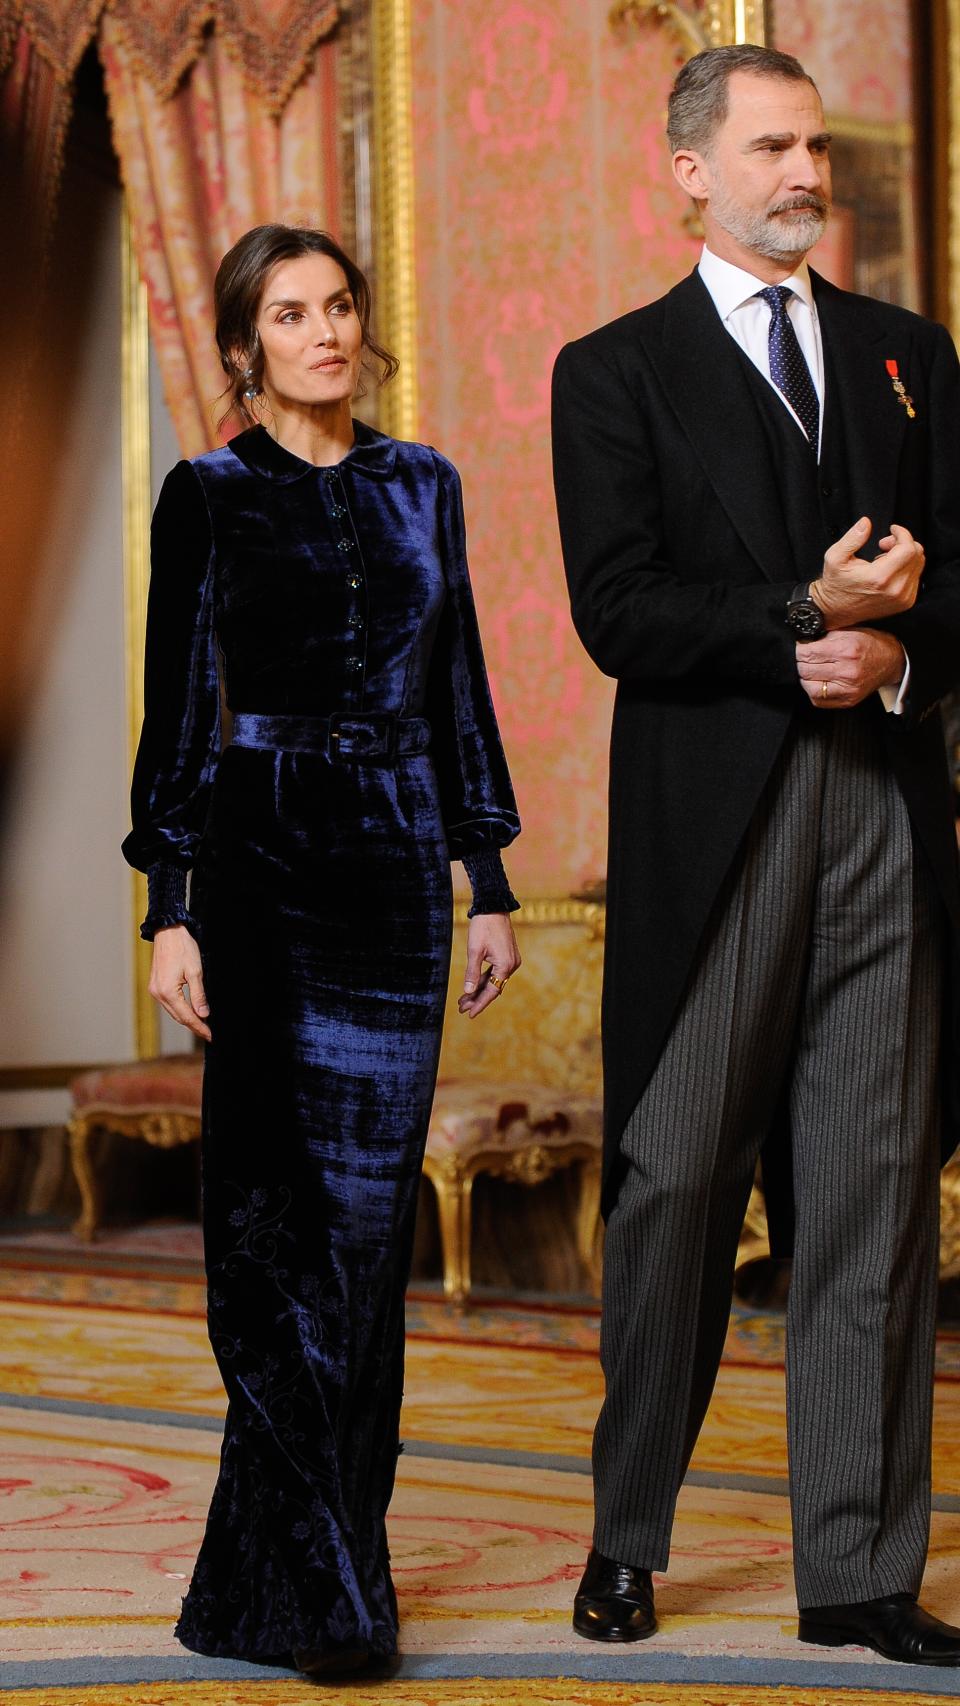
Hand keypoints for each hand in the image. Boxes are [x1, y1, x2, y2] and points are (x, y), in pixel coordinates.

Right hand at [148, 924, 210, 1040]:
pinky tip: (189, 1011)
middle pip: (178, 1017)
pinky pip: (169, 1003)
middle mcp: (158, 993)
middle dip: (194, 1025)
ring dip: (186, 1018)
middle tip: (208, 1033)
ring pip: (173, 1011)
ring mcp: (155, 990)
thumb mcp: (195, 972)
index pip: (186, 1016)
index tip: (210, 1035)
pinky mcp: (155, 985)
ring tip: (201, 1025)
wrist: (168, 932)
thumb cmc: (182, 948)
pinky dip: (179, 1009)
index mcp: (168, 991)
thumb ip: (199, 996)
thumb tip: (203, 1014)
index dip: (199, 1027)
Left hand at [458, 913, 521, 1018]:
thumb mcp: (474, 950)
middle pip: (493, 987)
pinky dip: (484, 979)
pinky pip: (496, 972)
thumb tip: (468, 991)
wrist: (493, 906)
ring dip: (479, 989)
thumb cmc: (483, 926)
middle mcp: (512, 965)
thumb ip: (472, 972)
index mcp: (506, 965)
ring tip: (463, 1000)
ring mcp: (511, 960)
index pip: (492, 991)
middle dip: (477, 998)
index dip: (480, 1004)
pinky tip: (473, 986)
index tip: (469, 1014)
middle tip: (461, 1008)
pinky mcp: (508, 956)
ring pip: (494, 980)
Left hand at [796, 627, 905, 709]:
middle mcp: (847, 672)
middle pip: (806, 670)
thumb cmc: (870, 644)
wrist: (891, 662)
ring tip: (810, 670)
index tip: (800, 647)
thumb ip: (825, 636)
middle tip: (803, 658)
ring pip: (809, 687)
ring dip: (805, 678)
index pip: (807, 653)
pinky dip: (813, 691)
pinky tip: (818, 681)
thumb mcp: (849, 631)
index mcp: (846, 650)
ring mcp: (847, 689)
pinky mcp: (847, 701)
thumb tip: (802, 641)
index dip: (799, 649)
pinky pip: (818, 700)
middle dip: (800, 662)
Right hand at [812, 518, 923, 628]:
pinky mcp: (906, 602)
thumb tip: (866, 522)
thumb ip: (852, 538)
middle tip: (884, 545)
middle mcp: (895, 590)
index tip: (892, 530)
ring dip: (905, 555)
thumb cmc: (835, 584)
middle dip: (903, 543)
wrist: (836, 611)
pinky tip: (889, 570)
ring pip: (919, 564)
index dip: (902, 533)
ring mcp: (903, 598)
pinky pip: (916, 576)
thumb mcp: (835, 557)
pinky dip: (906, 568)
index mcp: (879, 578)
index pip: (908, 548)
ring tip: (884, 558)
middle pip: (917, 554)